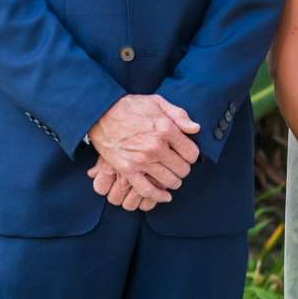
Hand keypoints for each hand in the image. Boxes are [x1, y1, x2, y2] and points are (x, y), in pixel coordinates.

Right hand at [86, 93, 201, 205]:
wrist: (101, 112)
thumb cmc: (130, 106)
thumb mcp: (158, 102)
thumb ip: (179, 115)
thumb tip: (196, 129)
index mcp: (166, 129)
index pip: (192, 153)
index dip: (191, 156)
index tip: (186, 155)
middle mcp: (156, 146)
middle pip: (182, 169)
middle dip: (183, 169)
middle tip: (178, 166)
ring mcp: (142, 160)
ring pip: (169, 181)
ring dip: (174, 182)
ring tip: (171, 177)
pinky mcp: (127, 170)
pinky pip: (148, 191)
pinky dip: (159, 196)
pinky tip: (165, 196)